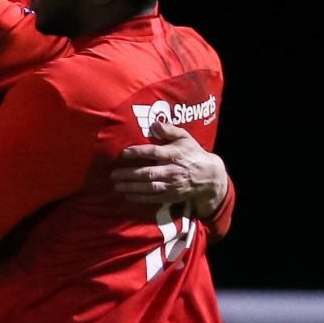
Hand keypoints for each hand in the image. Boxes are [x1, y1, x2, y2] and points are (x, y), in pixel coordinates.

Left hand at [111, 120, 227, 218]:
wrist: (209, 176)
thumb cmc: (193, 154)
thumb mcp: (185, 138)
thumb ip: (170, 130)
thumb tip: (154, 124)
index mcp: (175, 154)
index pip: (153, 152)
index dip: (138, 152)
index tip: (124, 153)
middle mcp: (172, 170)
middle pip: (148, 172)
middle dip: (129, 174)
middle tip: (113, 174)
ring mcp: (172, 185)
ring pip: (149, 187)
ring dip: (132, 187)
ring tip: (117, 185)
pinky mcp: (172, 196)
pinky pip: (154, 198)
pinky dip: (140, 198)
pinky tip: (128, 196)